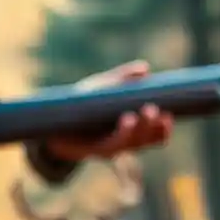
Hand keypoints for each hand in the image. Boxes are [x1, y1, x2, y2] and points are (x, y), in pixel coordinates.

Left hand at [42, 60, 173, 162]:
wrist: (50, 122)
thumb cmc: (80, 104)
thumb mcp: (102, 87)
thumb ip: (122, 78)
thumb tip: (145, 69)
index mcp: (129, 129)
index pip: (153, 135)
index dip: (163, 129)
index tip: (169, 115)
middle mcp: (121, 142)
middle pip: (145, 140)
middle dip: (154, 127)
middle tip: (156, 110)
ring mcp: (108, 147)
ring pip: (132, 144)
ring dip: (141, 130)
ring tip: (145, 112)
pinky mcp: (93, 150)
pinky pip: (112, 145)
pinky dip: (122, 134)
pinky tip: (127, 119)